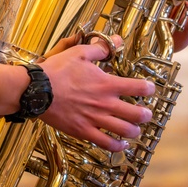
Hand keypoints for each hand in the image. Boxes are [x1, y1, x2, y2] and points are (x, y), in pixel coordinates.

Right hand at [39, 34, 154, 151]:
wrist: (37, 90)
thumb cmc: (57, 71)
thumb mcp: (79, 53)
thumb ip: (101, 48)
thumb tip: (117, 40)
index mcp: (106, 84)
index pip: (137, 88)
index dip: (148, 89)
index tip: (150, 89)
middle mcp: (105, 104)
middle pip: (136, 114)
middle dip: (145, 114)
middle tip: (146, 113)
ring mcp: (95, 120)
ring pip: (124, 131)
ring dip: (134, 131)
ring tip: (135, 129)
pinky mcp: (83, 131)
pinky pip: (106, 144)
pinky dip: (117, 146)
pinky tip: (120, 144)